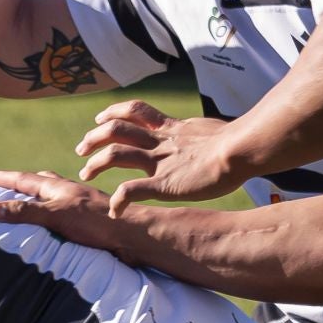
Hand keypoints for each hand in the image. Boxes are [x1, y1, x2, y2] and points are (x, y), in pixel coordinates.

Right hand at [0, 168, 118, 249]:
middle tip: (4, 183)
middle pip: (38, 181)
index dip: (2, 178)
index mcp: (56, 187)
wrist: (132, 233)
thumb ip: (25, 212)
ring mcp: (80, 203)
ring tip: (29, 196)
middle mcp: (67, 192)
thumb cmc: (95, 222)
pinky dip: (53, 208)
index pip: (22, 179)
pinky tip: (58, 216)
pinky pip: (64, 208)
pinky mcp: (89, 217)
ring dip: (38, 193)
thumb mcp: (55, 214)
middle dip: (19, 182)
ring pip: (53, 192)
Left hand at [74, 101, 248, 212]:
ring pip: (116, 154)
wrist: (241, 151)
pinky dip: (119, 200)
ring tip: (84, 173)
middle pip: (116, 129)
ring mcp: (160, 161)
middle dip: (94, 137)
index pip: (135, 111)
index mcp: (171, 128)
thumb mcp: (211, 132)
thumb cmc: (236, 143)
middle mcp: (160, 141)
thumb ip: (198, 136)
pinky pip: (132, 190)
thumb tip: (209, 138)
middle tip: (82, 148)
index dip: (114, 112)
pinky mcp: (164, 184)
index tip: (102, 119)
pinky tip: (114, 211)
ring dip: (96, 163)